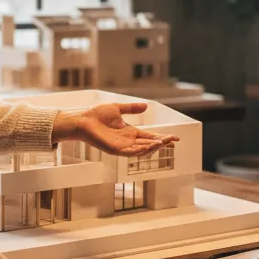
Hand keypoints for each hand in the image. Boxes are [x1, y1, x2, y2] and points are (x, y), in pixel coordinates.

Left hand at [52, 103, 179, 156]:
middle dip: (162, 143)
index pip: (150, 137)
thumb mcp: (118, 109)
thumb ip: (131, 108)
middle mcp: (128, 142)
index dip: (162, 138)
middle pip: (149, 145)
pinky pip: (131, 153)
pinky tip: (151, 146)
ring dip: (154, 147)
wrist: (83, 120)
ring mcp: (122, 147)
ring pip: (143, 150)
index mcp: (130, 133)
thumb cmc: (97, 115)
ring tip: (165, 142)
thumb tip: (146, 105)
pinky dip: (142, 150)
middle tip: (174, 141)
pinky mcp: (115, 150)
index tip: (175, 138)